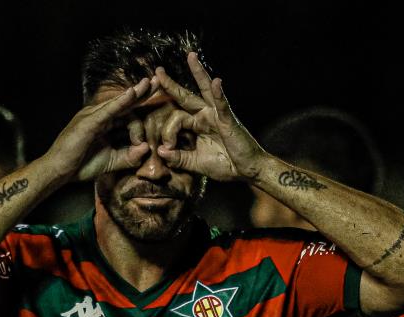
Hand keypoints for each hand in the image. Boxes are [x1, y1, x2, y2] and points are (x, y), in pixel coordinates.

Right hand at [43, 77, 155, 181]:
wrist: (59, 171)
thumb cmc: (81, 165)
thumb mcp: (112, 161)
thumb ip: (130, 156)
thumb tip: (147, 147)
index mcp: (105, 123)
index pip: (127, 112)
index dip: (142, 107)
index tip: (158, 105)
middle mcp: (99, 115)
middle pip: (125, 102)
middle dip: (142, 92)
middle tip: (158, 80)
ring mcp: (93, 116)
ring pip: (119, 104)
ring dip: (135, 93)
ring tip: (149, 83)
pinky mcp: (89, 122)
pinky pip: (108, 110)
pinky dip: (121, 101)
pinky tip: (132, 93)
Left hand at [155, 53, 266, 181]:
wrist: (246, 171)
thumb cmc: (224, 165)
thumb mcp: (195, 163)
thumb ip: (178, 158)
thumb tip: (159, 151)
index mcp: (197, 125)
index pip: (175, 118)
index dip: (167, 131)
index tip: (167, 147)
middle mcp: (205, 116)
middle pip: (185, 96)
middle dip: (171, 84)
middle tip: (157, 71)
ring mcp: (217, 115)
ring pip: (205, 91)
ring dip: (198, 73)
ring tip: (191, 57)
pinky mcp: (229, 121)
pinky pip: (223, 105)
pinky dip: (219, 94)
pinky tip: (216, 82)